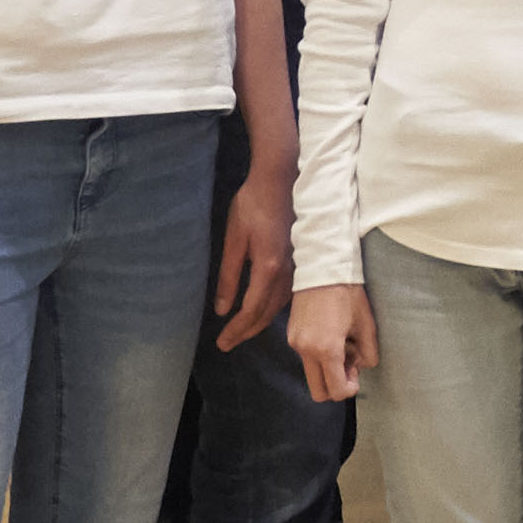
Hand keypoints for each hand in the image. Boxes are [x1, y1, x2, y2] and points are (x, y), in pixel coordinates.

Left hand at [212, 170, 295, 350]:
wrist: (282, 179)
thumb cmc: (253, 204)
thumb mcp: (234, 238)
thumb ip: (228, 275)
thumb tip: (222, 309)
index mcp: (268, 268)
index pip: (251, 311)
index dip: (236, 330)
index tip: (222, 343)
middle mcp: (287, 274)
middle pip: (267, 314)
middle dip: (247, 332)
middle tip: (228, 343)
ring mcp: (297, 268)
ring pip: (279, 306)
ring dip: (261, 322)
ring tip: (243, 330)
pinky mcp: (300, 260)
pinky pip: (287, 294)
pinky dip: (273, 308)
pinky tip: (265, 307)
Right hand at [288, 279, 373, 405]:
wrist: (322, 267)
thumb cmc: (348, 294)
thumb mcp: (366, 325)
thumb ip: (368, 354)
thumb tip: (360, 367)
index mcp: (326, 350)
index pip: (335, 391)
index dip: (349, 389)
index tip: (356, 373)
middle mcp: (306, 350)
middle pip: (318, 391)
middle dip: (335, 385)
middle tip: (348, 363)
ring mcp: (295, 343)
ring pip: (311, 373)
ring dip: (327, 369)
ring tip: (340, 343)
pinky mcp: (290, 334)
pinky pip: (305, 356)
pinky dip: (318, 355)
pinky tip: (329, 334)